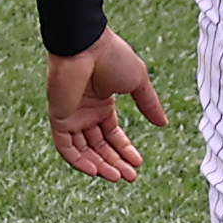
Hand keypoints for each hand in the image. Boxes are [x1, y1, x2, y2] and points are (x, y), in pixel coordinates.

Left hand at [46, 32, 172, 178]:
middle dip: (115, 162)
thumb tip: (164, 124)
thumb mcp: (138, 82)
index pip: (112, 134)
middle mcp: (86, 112)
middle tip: (130, 177)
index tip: (138, 163)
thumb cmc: (112, 56)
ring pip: (84, 150)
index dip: (125, 150)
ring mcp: (72, 115)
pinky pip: (66, 147)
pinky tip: (95, 171)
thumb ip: (149, 104)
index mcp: (102, 103)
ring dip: (99, 165)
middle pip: (99, 146)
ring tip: (117, 177)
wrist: (87, 45)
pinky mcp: (59, 117)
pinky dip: (78, 161)